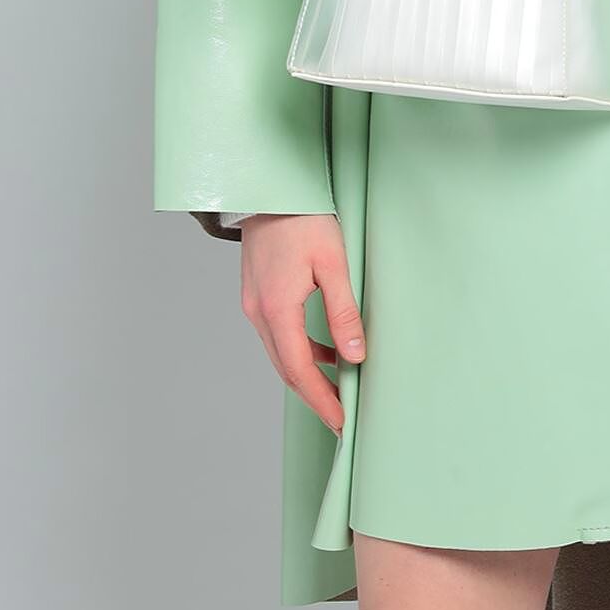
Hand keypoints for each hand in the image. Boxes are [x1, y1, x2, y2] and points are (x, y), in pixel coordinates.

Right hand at [238, 213, 362, 434]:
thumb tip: (355, 354)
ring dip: (307, 376)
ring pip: (281, 354)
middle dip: (314, 397)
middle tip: (341, 417)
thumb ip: (343, 310)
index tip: (341, 422)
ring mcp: (253, 304)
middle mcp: (258, 313)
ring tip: (336, 391)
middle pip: (287, 369)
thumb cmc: (304, 219)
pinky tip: (325, 351)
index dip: (321, 400)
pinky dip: (300, 351)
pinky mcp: (257, 295)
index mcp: (277, 309)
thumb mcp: (333, 263)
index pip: (300, 371)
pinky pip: (278, 335)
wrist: (268, 188)